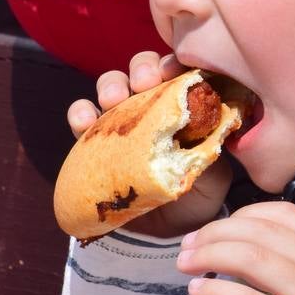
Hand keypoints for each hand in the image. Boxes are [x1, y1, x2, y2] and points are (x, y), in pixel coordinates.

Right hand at [67, 50, 233, 237]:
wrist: (167, 231)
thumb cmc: (197, 194)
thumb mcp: (214, 176)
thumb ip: (211, 152)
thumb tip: (214, 132)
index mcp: (184, 104)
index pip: (179, 71)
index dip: (174, 64)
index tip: (173, 74)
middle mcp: (152, 105)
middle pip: (143, 69)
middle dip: (142, 69)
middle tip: (145, 83)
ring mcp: (123, 121)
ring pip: (112, 85)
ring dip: (111, 85)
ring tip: (112, 100)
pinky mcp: (96, 142)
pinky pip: (82, 119)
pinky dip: (79, 113)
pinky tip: (83, 121)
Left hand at [176, 201, 294, 294]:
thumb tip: (237, 236)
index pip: (283, 213)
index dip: (242, 214)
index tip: (217, 228)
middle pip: (260, 232)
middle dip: (216, 233)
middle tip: (188, 245)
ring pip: (250, 259)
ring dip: (209, 256)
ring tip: (186, 264)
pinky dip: (215, 291)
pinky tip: (197, 291)